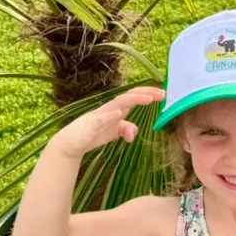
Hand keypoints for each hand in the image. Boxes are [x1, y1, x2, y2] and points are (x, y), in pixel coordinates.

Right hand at [50, 87, 164, 157]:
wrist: (71, 142)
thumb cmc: (93, 133)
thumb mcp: (114, 132)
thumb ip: (126, 130)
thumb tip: (134, 134)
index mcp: (117, 108)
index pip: (134, 96)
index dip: (149, 94)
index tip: (164, 94)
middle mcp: (110, 108)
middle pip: (130, 96)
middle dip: (146, 93)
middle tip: (163, 94)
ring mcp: (100, 115)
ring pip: (118, 103)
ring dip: (134, 99)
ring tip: (147, 99)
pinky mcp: (92, 125)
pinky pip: (102, 118)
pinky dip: (111, 115)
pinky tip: (119, 113)